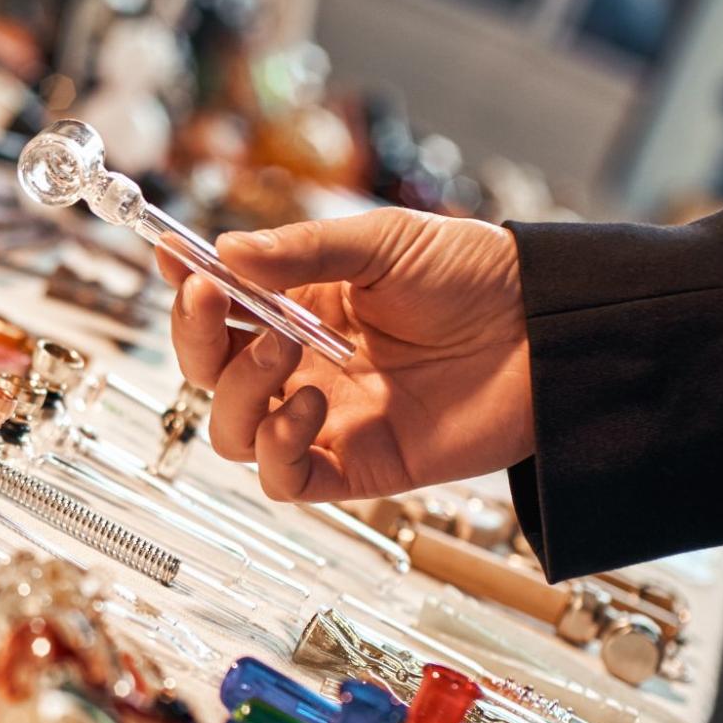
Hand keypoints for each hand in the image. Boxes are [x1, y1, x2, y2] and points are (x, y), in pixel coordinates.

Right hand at [157, 208, 533, 502]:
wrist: (549, 328)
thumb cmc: (478, 278)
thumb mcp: (383, 242)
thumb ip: (302, 251)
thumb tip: (224, 251)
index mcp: (304, 308)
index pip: (221, 309)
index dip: (188, 289)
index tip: (172, 261)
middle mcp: (305, 367)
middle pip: (210, 373)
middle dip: (197, 336)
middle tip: (215, 298)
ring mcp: (329, 419)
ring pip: (233, 430)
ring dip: (239, 388)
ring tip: (289, 346)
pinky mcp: (359, 466)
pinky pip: (285, 479)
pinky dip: (276, 449)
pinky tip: (306, 405)